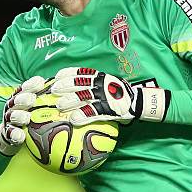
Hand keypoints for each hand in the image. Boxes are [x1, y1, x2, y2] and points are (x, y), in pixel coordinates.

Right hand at [0, 76, 45, 155]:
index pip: (26, 88)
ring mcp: (9, 120)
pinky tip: (20, 136)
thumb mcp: (42, 109)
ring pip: (11, 116)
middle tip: (31, 100)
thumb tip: (73, 96)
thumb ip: (52, 102)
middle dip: (23, 98)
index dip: (32, 84)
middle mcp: (14, 106)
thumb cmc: (35, 120)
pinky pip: (9, 134)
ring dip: (18, 116)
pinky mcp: (7, 134)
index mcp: (22, 97)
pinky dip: (14, 134)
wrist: (17, 137)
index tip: (40, 83)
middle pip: (16, 100)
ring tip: (26, 118)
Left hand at [51, 67, 169, 124]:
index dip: (68, 73)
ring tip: (59, 106)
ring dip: (70, 100)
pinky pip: (94, 111)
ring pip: (84, 96)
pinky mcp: (109, 108)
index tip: (56, 76)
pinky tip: (73, 120)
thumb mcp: (108, 85)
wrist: (139, 103)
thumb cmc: (120, 95)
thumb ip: (95, 86)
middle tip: (53, 90)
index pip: (82, 72)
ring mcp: (105, 96)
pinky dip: (83, 115)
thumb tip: (77, 90)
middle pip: (79, 83)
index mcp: (101, 77)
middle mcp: (102, 84)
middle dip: (64, 86)